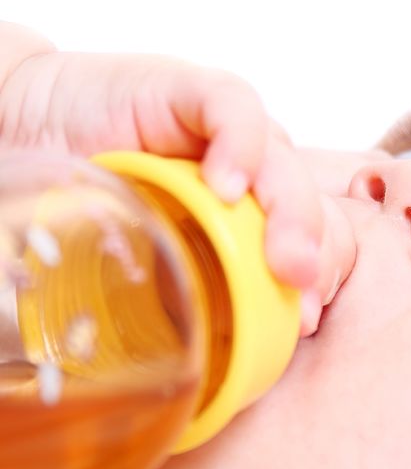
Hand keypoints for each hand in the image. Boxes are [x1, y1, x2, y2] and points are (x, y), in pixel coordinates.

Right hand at [0, 44, 353, 335]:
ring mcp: (228, 135)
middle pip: (311, 209)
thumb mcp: (141, 263)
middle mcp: (253, 177)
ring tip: (282, 258)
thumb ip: (184, 298)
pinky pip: (233, 111)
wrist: (26, 130)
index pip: (314, 243)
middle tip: (303, 293)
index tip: (304, 321)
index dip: (322, 276)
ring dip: (290, 214)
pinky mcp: (193, 92)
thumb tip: (209, 376)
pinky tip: (225, 186)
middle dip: (318, 252)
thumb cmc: (93, 201)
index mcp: (254, 220)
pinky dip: (239, 147)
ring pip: (284, 166)